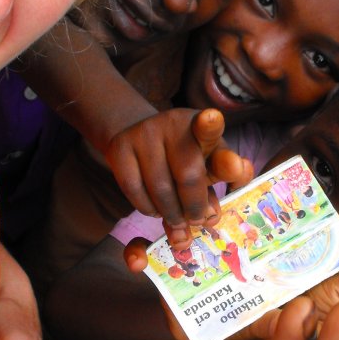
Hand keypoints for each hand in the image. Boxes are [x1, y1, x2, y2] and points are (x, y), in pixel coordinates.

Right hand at [106, 107, 252, 244]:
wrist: (142, 136)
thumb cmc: (187, 156)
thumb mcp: (209, 163)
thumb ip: (218, 190)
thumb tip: (211, 217)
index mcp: (203, 127)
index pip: (209, 127)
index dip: (211, 124)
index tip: (212, 118)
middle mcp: (173, 123)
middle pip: (187, 175)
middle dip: (194, 207)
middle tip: (196, 221)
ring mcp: (144, 132)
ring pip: (160, 188)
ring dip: (171, 214)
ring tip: (177, 220)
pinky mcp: (120, 146)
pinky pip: (134, 190)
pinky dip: (147, 208)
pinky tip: (155, 210)